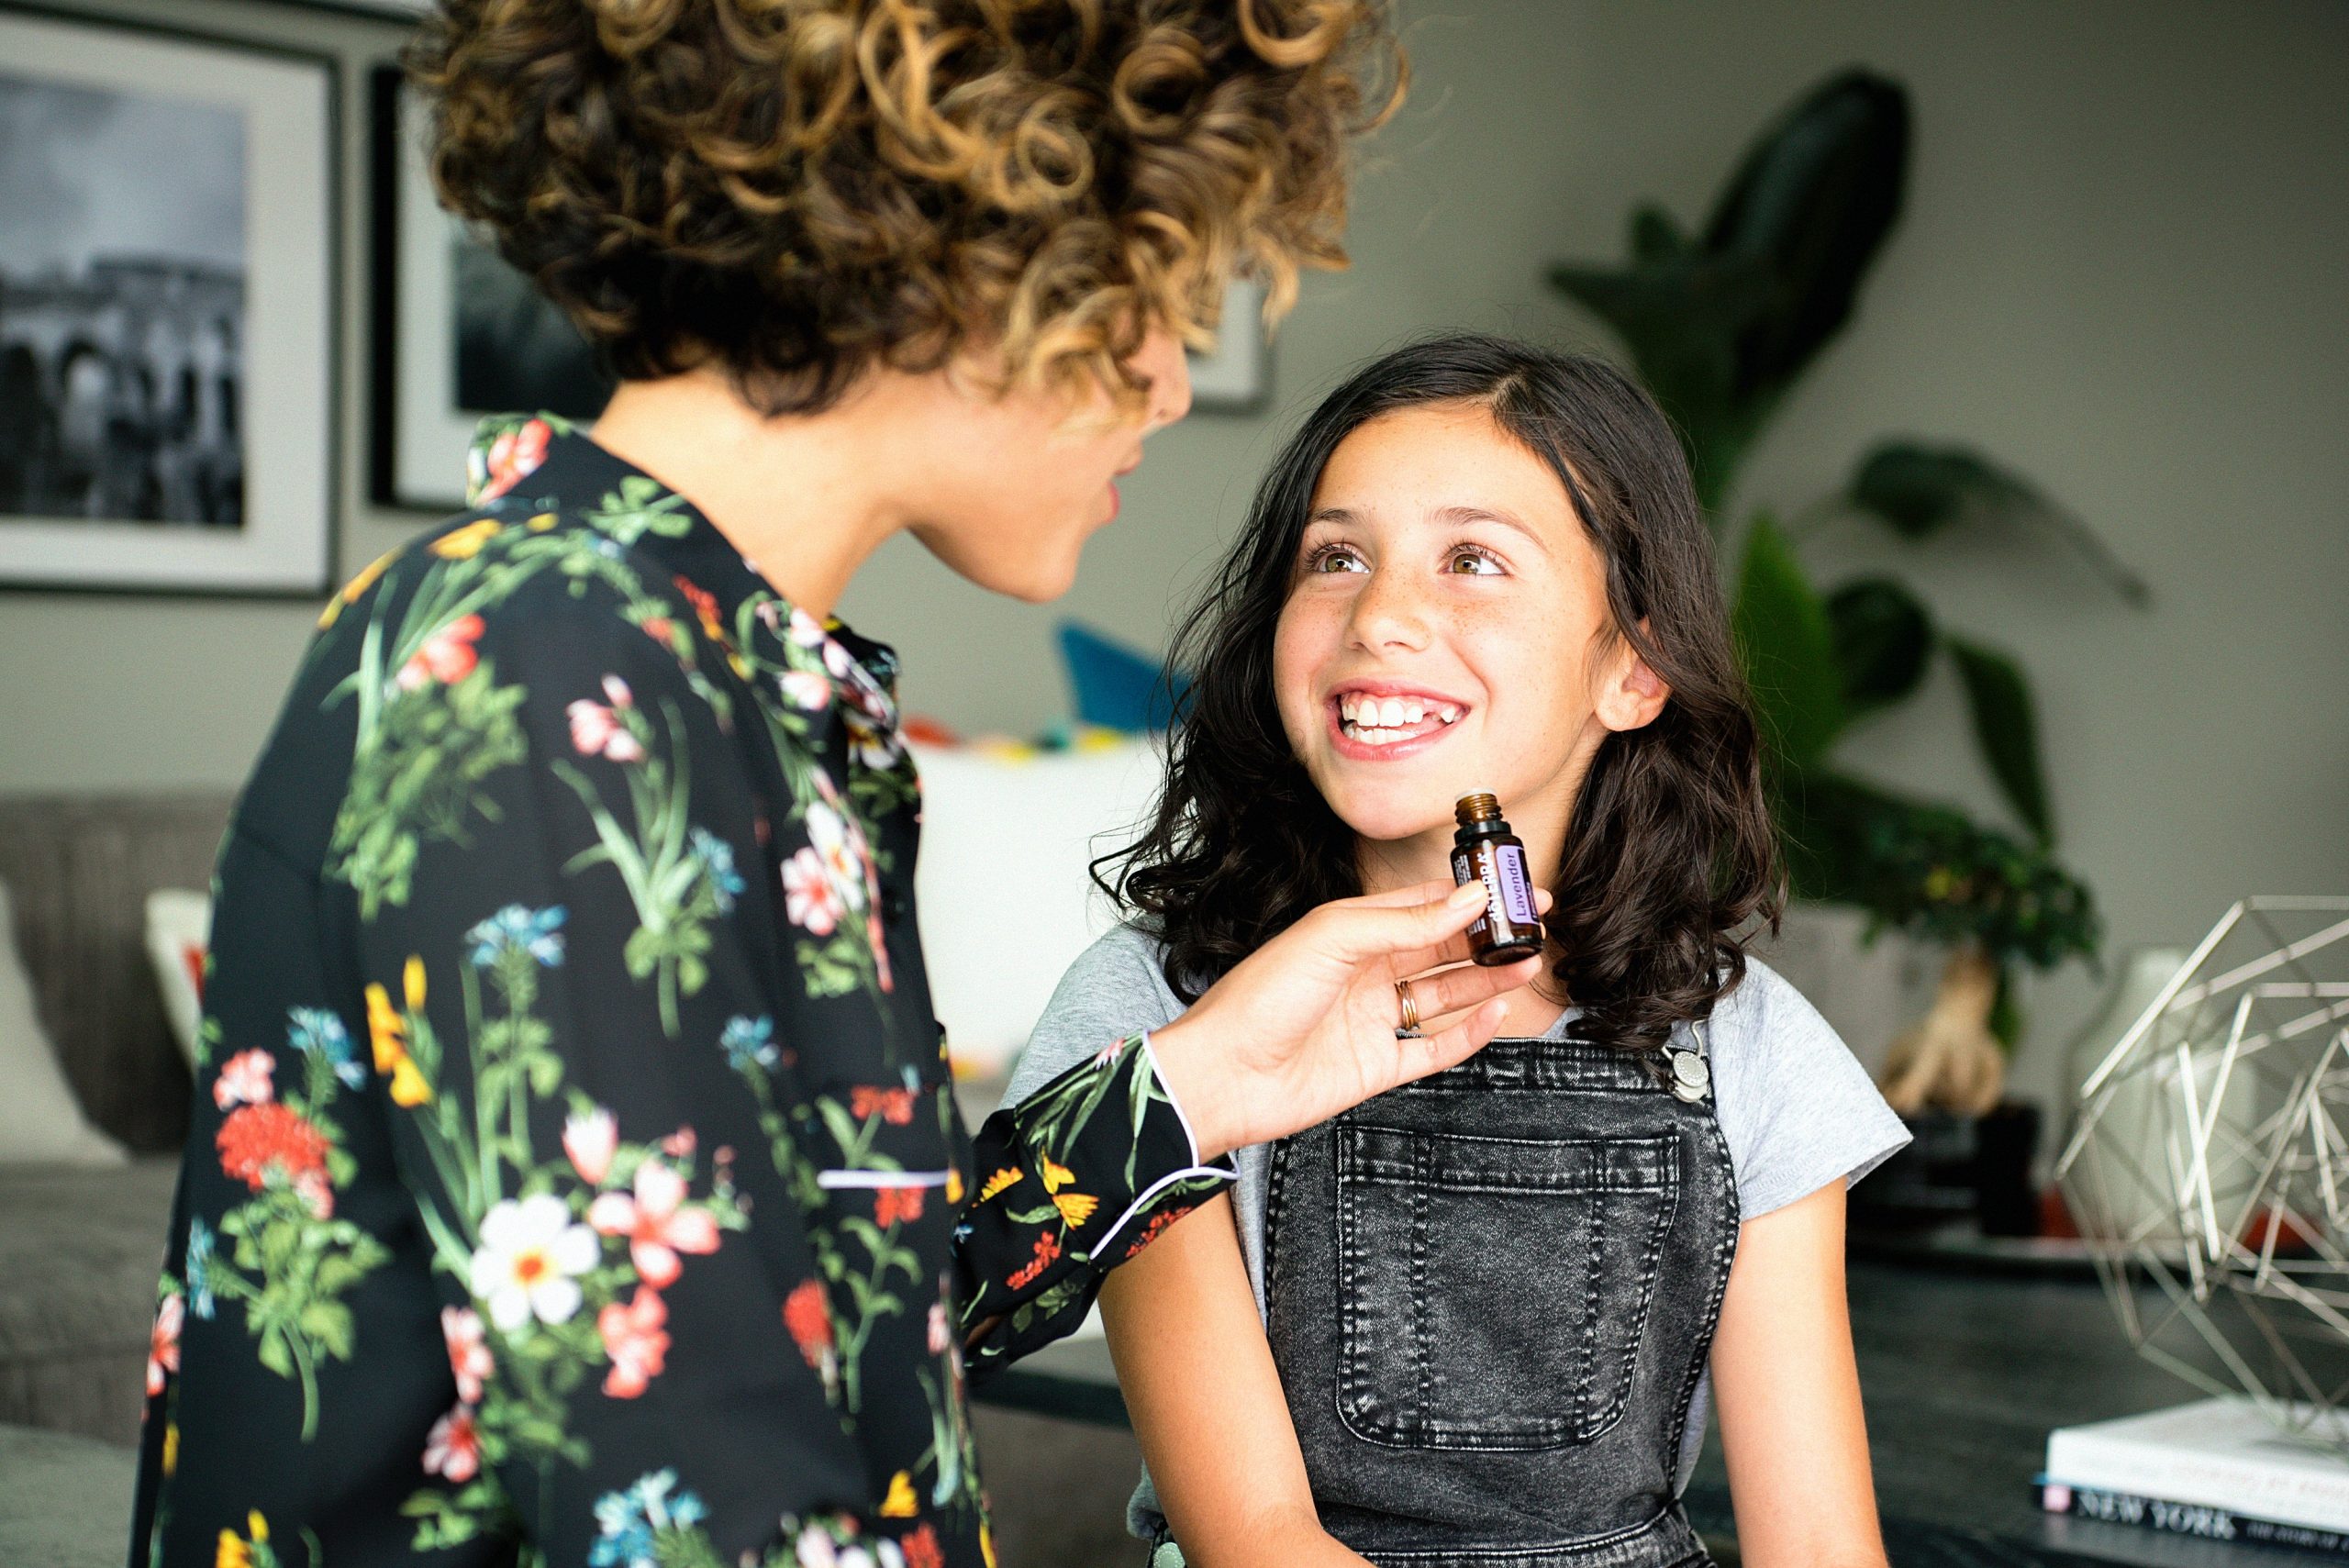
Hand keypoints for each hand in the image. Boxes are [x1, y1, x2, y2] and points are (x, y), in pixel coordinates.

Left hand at [1146, 880, 1547, 1158]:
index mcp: (1351, 932)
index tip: (1512, 889)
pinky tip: (1497, 1012)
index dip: (1469, 898)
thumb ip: (1405, 921)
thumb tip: (1467, 899)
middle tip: (1534, 928)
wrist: (1223, 1075)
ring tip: (1529, 963)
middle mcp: (1365, 973)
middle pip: (1441, 949)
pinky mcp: (1376, 1066)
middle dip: (1488, 938)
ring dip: (1487, 980)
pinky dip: (1468, 1033)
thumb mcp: (1333, 939)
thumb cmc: (1260, 998)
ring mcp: (1372, 1020)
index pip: (1422, 906)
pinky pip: (1434, 1048)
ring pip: (1445, 996)